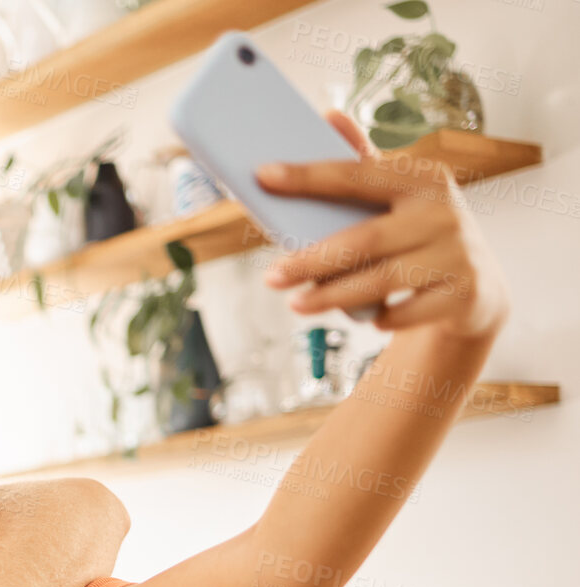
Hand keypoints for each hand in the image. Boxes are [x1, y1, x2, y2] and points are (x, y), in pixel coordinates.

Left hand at [259, 110, 508, 338]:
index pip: (357, 174)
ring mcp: (457, 254)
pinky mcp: (463, 294)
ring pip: (380, 280)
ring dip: (331, 296)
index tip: (263, 175)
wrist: (476, 285)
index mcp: (424, 178)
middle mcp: (444, 212)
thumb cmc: (418, 233)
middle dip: (311, 261)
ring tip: (296, 303)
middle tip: (271, 276)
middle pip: (363, 240)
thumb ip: (363, 165)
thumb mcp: (399, 196)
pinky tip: (362, 317)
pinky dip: (378, 316)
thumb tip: (329, 116)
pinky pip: (404, 313)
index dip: (308, 176)